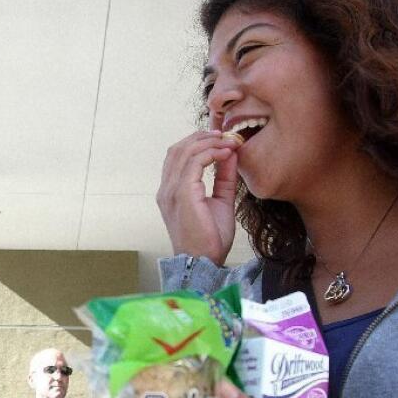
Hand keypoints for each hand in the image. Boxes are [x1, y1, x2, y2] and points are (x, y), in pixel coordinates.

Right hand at [155, 130, 240, 265]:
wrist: (205, 262)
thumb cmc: (210, 239)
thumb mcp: (220, 201)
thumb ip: (223, 178)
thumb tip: (231, 154)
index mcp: (171, 191)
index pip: (177, 156)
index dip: (197, 142)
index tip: (220, 140)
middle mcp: (167, 189)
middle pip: (178, 148)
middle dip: (202, 136)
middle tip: (225, 135)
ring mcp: (171, 191)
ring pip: (185, 150)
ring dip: (209, 141)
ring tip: (229, 142)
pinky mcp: (182, 194)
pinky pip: (194, 162)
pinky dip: (211, 152)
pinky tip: (226, 153)